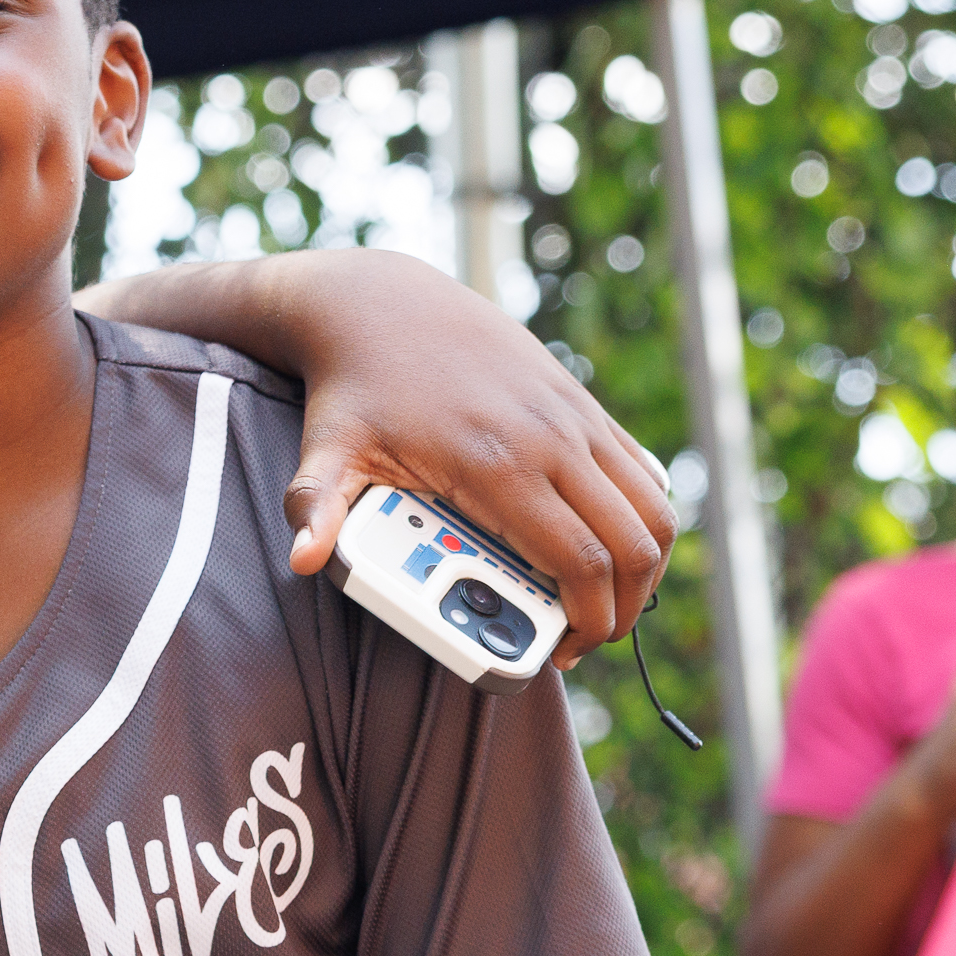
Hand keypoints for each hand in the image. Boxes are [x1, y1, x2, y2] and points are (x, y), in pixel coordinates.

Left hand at [265, 252, 674, 669]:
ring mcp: (574, 418)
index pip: (579, 560)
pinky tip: (611, 543)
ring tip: (609, 600)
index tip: (564, 651)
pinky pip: (642, 471)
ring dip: (645, 565)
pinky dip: (643, 516)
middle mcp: (551, 439)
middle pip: (633, 542)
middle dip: (625, 607)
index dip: (588, 619)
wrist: (381, 304)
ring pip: (653, 507)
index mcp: (497, 464)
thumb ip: (316, 507)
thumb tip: (302, 560)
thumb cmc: (354, 388)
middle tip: (592, 638)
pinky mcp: (582, 403)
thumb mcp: (327, 450)